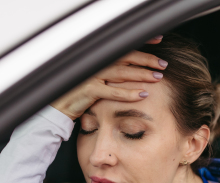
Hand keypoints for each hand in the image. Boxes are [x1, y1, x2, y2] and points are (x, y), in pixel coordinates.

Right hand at [51, 36, 166, 120]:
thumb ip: (111, 72)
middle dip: (147, 59)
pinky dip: (129, 93)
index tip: (158, 39)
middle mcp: (95, 63)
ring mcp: (92, 75)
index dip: (141, 41)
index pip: (123, 46)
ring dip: (142, 75)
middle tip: (163, 64)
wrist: (56, 107)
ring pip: (122, 73)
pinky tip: (143, 94)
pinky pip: (113, 92)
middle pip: (126, 58)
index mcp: (98, 57)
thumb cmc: (78, 93)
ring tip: (158, 77)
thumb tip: (133, 68)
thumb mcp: (94, 78)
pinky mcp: (89, 90)